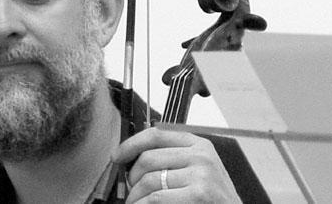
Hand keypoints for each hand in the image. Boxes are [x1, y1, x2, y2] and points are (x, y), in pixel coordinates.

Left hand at [112, 127, 240, 203]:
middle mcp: (201, 156)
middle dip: (132, 178)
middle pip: (149, 158)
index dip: (132, 144)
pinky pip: (156, 199)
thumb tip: (135, 157)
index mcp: (199, 145)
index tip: (118, 155)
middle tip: (131, 191)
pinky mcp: (198, 195)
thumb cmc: (213, 199)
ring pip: (149, 181)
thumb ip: (174, 159)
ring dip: (135, 197)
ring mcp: (201, 176)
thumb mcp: (200, 170)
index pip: (157, 134)